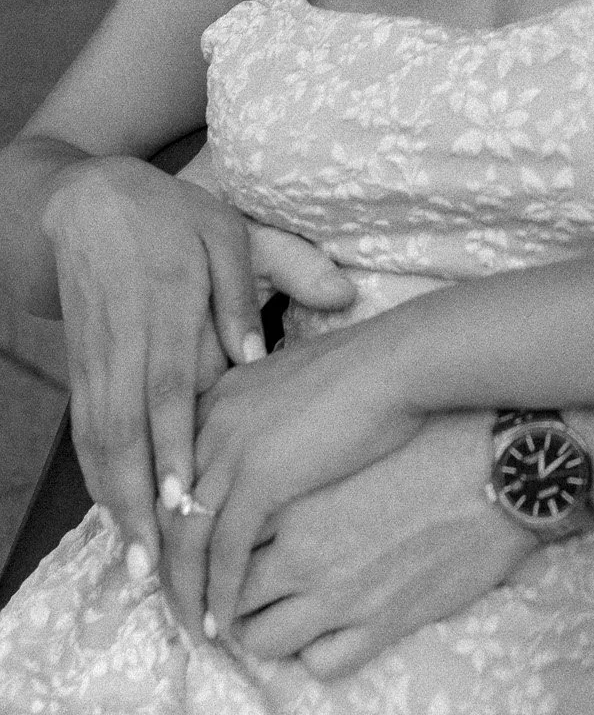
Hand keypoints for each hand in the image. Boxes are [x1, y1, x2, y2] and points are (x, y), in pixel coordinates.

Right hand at [39, 155, 355, 577]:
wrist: (86, 203)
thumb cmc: (171, 216)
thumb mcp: (229, 227)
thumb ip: (277, 267)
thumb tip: (338, 296)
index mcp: (169, 302)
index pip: (170, 384)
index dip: (174, 444)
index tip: (187, 497)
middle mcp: (128, 338)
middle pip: (127, 429)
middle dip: (139, 500)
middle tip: (157, 563)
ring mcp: (98, 358)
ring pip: (100, 440)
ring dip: (115, 502)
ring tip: (138, 560)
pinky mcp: (81, 369)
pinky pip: (85, 432)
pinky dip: (97, 479)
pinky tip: (116, 516)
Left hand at [191, 306, 429, 638]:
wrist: (400, 365)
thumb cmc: (368, 371)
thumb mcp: (300, 382)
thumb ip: (272, 411)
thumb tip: (274, 436)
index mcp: (221, 398)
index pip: (171, 473)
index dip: (169, 524)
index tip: (176, 562)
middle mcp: (212, 423)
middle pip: (169, 509)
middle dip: (169, 565)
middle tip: (179, 606)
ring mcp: (230, 450)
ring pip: (188, 537)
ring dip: (188, 591)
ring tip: (199, 630)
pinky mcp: (258, 479)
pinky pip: (224, 550)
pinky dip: (220, 592)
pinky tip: (226, 622)